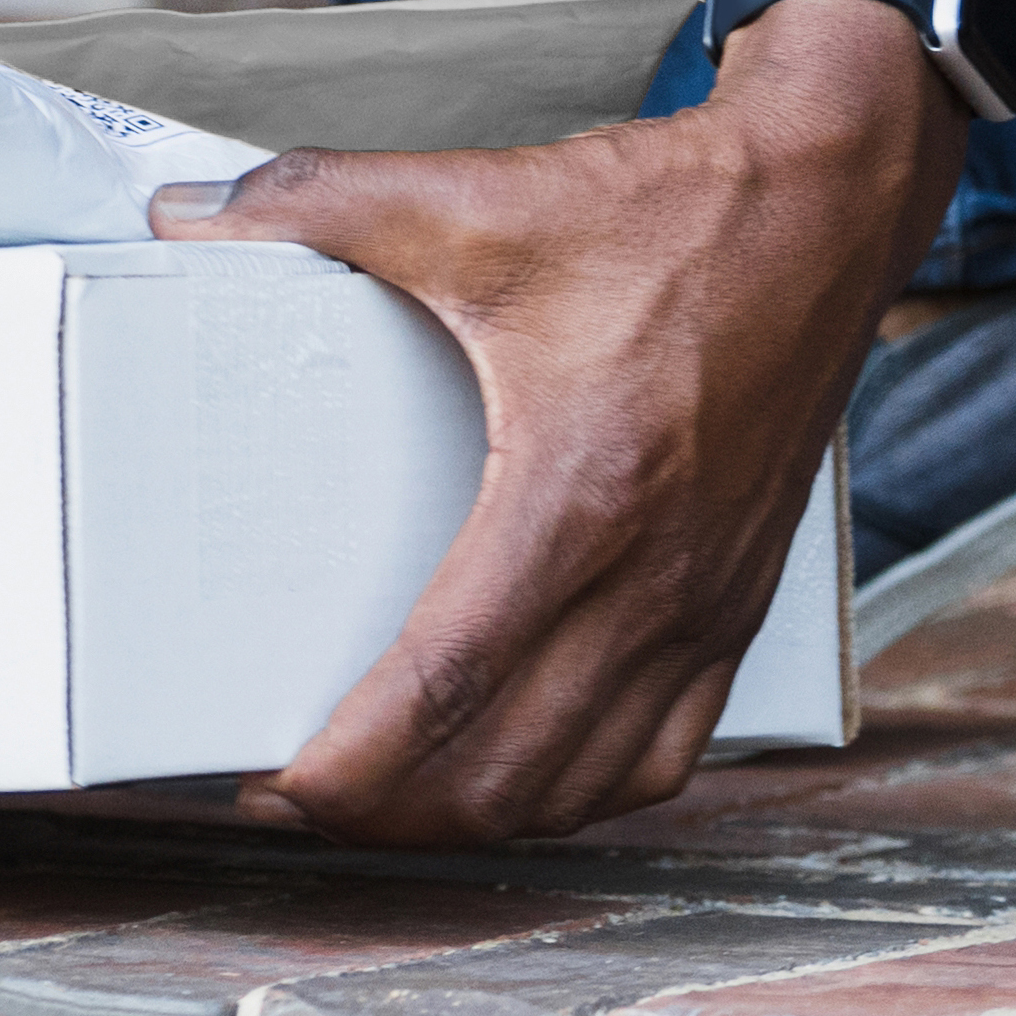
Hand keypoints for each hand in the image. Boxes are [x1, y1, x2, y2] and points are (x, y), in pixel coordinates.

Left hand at [152, 0, 955, 838]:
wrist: (826, 205)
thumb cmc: (673, 214)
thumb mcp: (483, 200)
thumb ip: (323, 202)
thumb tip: (189, 215)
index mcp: (577, 496)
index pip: (446, 691)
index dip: (345, 768)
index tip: (267, 780)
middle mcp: (650, 578)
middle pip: (500, 774)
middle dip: (384, 812)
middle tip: (298, 789)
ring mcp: (704, 604)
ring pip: (581, 786)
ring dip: (476, 815)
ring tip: (392, 791)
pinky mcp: (739, 602)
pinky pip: (663, 756)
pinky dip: (581, 790)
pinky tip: (528, 768)